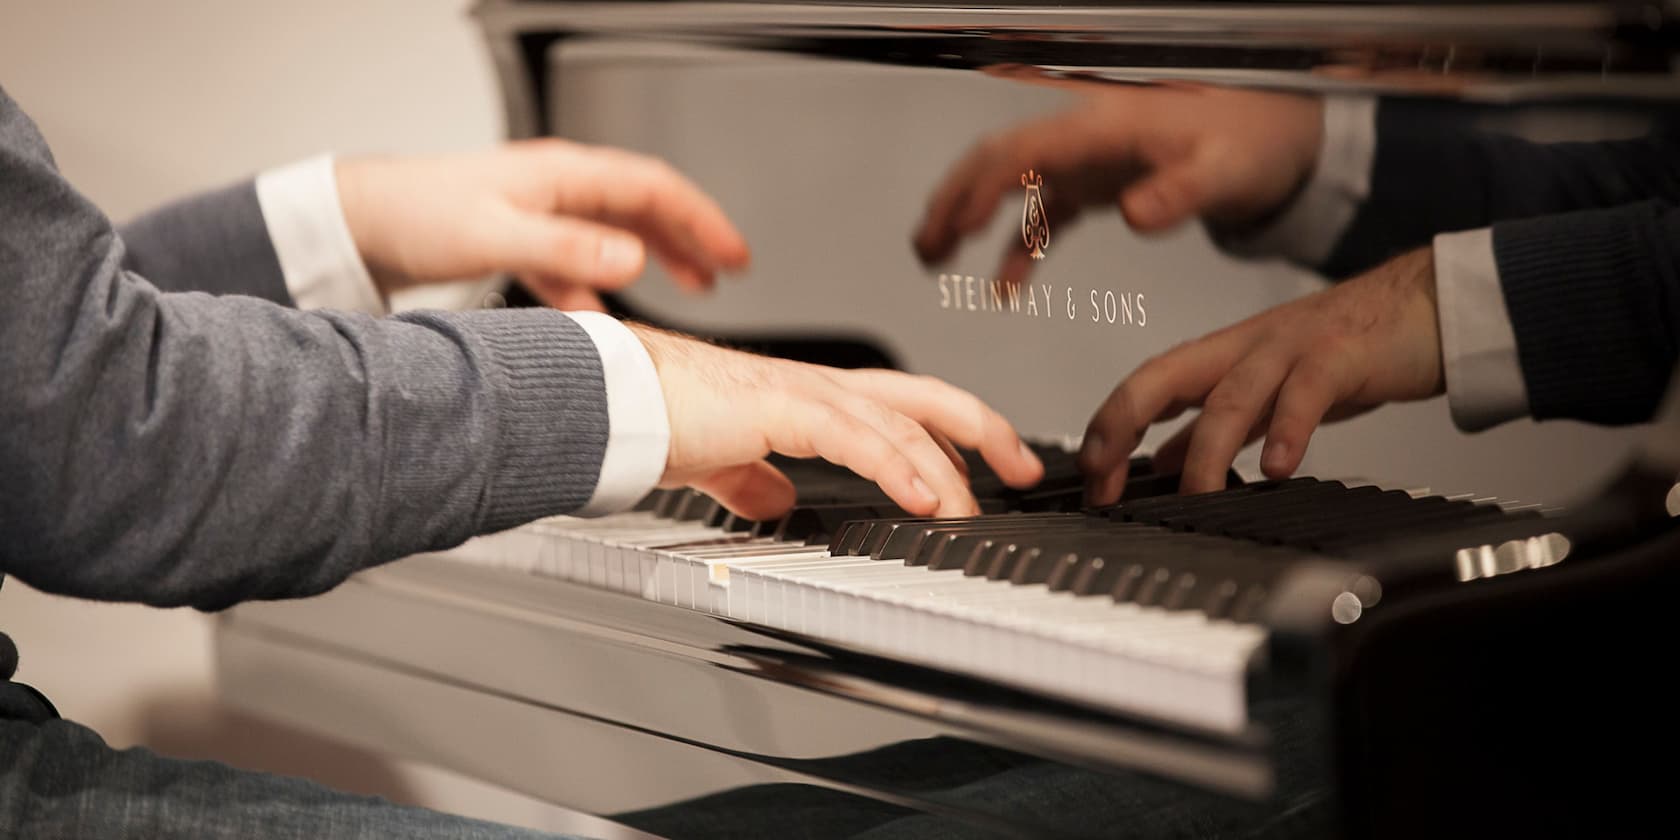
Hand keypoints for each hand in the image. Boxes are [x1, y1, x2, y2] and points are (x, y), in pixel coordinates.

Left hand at [336, 139, 749, 309]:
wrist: (366, 220)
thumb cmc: (421, 215)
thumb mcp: (501, 235)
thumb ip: (570, 252)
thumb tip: (633, 264)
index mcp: (565, 176)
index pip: (656, 190)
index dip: (702, 220)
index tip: (734, 254)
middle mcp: (561, 188)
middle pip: (646, 208)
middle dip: (692, 238)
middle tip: (731, 270)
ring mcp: (545, 212)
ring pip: (619, 233)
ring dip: (659, 259)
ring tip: (694, 289)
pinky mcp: (524, 237)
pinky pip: (581, 261)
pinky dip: (602, 288)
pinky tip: (607, 319)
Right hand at [629, 324, 1045, 519]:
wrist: (613, 399)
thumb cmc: (657, 417)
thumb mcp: (723, 459)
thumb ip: (753, 478)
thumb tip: (775, 501)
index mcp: (810, 397)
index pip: (902, 405)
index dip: (951, 429)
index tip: (989, 463)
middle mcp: (818, 387)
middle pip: (924, 398)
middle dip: (982, 429)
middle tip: (1023, 466)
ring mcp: (803, 392)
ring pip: (898, 421)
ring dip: (943, 468)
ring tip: (972, 506)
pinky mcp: (781, 407)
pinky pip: (856, 437)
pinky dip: (898, 466)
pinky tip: (923, 496)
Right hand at [914, 80, 1322, 286]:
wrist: (1276, 133)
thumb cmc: (1253, 139)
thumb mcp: (1226, 169)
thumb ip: (1180, 193)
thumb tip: (1135, 215)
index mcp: (1105, 126)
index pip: (1023, 150)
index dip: (984, 187)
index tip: (961, 227)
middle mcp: (1084, 137)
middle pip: (996, 160)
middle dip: (953, 200)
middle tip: (925, 245)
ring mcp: (1084, 159)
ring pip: (1006, 183)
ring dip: (967, 217)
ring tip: (934, 257)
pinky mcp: (1094, 181)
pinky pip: (1040, 213)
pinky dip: (1018, 247)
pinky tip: (1005, 286)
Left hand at [1078, 247, 1443, 503]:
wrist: (1427, 304)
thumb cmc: (1345, 350)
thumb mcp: (1266, 393)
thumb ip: (1214, 425)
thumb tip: (1160, 464)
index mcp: (1222, 357)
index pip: (1146, 386)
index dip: (1110, 427)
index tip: (1090, 477)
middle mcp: (1244, 348)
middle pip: (1164, 376)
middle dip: (1122, 423)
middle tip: (1103, 476)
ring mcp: (1289, 349)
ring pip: (1231, 394)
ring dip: (1206, 450)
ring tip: (1196, 494)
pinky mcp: (1340, 356)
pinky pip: (1305, 393)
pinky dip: (1288, 431)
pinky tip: (1277, 468)